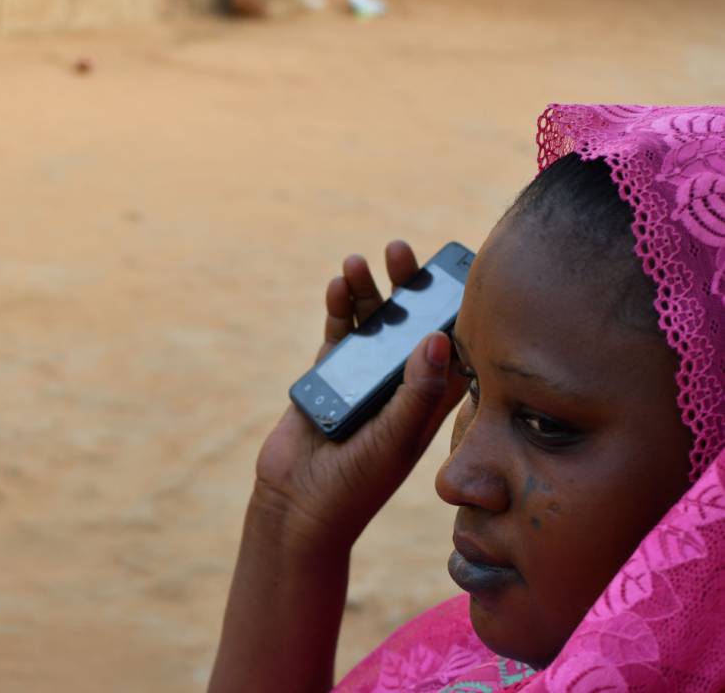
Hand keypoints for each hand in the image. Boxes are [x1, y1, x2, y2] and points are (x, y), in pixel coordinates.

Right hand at [254, 240, 468, 550]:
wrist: (298, 505)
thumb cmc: (357, 483)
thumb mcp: (395, 439)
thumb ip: (417, 391)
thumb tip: (438, 337)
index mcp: (429, 401)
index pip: (453, 345)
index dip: (457, 308)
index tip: (459, 269)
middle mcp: (400, 384)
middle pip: (411, 323)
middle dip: (408, 287)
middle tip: (402, 252)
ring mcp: (363, 379)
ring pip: (373, 324)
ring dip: (368, 291)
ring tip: (359, 261)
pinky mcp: (329, 377)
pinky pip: (338, 334)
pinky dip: (338, 309)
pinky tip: (338, 285)